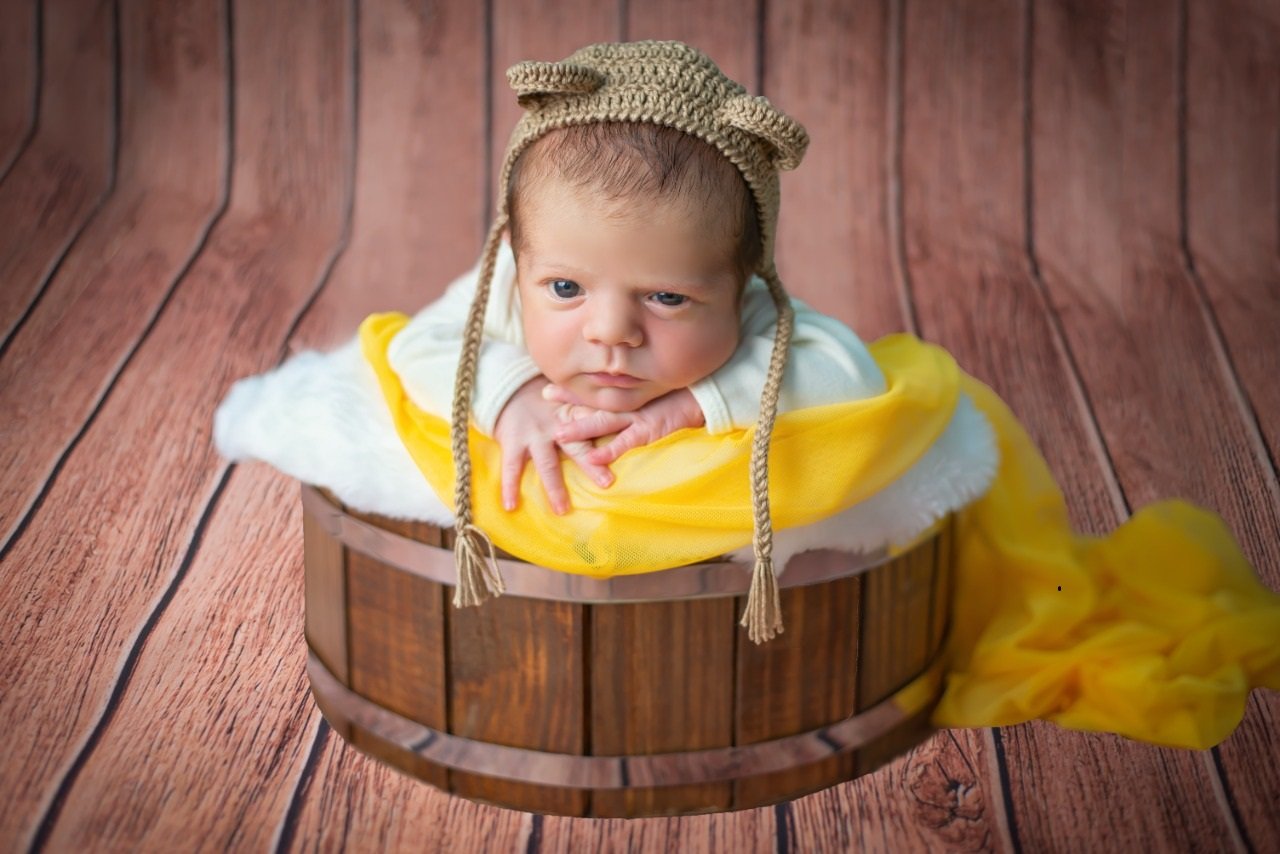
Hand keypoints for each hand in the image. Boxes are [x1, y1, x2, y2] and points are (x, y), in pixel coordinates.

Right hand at [492, 378, 614, 513]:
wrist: (509, 391)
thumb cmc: (548, 405)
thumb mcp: (570, 404)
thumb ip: (590, 415)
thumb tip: (628, 423)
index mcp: (574, 416)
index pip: (595, 425)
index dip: (610, 434)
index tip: (626, 446)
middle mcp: (556, 426)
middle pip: (577, 447)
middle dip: (591, 465)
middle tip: (607, 483)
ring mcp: (533, 435)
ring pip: (547, 464)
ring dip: (554, 487)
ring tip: (562, 510)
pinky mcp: (512, 442)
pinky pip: (511, 468)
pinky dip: (509, 487)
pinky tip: (510, 506)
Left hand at [547, 386, 705, 465]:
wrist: (708, 396)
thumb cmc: (682, 394)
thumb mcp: (653, 392)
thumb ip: (636, 391)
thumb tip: (617, 390)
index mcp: (627, 394)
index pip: (595, 390)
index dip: (572, 389)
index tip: (548, 386)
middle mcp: (629, 402)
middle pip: (593, 400)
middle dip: (568, 399)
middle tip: (543, 395)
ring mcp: (638, 416)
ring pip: (603, 421)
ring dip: (580, 427)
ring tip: (558, 433)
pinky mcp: (649, 430)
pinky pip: (626, 442)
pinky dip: (610, 451)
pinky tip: (594, 458)